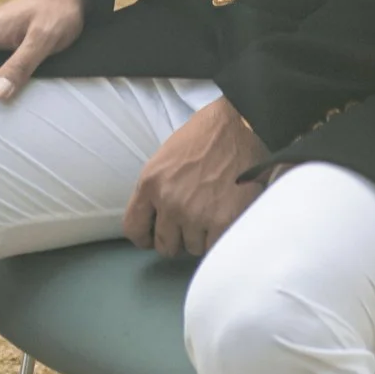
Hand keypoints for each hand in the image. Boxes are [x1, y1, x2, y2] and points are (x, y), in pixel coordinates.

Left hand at [123, 98, 268, 258]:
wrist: (241, 124)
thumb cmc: (204, 135)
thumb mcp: (166, 156)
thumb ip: (157, 187)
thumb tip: (156, 217)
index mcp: (150, 181)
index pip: (133, 229)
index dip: (145, 236)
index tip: (156, 235)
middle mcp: (169, 202)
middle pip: (165, 245)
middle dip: (176, 237)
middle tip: (190, 222)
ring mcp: (195, 214)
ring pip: (192, 249)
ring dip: (200, 236)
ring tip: (211, 212)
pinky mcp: (222, 222)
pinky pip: (213, 248)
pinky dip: (218, 238)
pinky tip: (223, 218)